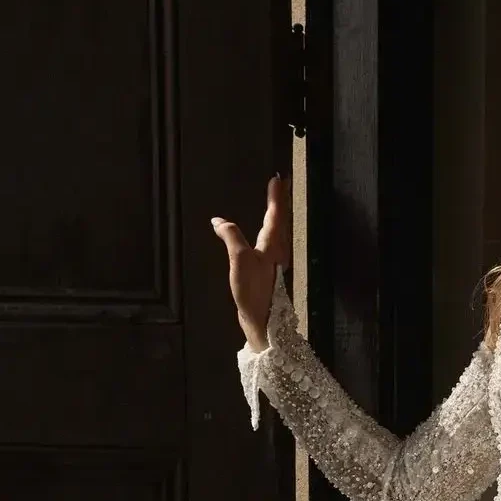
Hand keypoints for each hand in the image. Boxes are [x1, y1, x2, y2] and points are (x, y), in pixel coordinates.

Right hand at [210, 174, 291, 349]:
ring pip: (279, 230)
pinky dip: (271, 229)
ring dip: (277, 214)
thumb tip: (219, 221)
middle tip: (281, 183)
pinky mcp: (270, 272)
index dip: (276, 195)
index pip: (276, 213)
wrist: (263, 322)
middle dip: (280, 200)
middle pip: (281, 219)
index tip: (277, 178)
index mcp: (273, 244)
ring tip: (276, 201)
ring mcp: (275, 262)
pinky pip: (272, 242)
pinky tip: (264, 233)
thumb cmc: (255, 292)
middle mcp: (278, 250)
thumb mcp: (240, 260)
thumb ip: (231, 237)